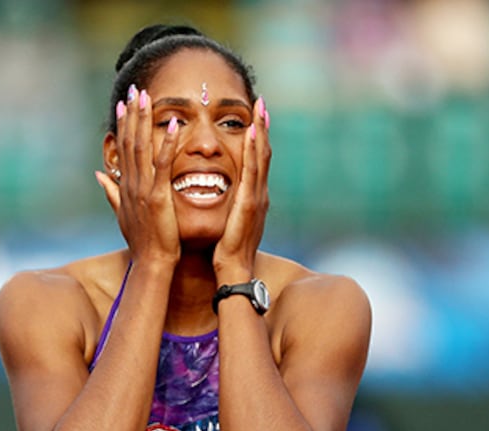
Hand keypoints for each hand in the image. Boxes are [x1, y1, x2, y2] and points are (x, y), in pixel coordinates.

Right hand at [96, 84, 180, 264]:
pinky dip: (166, 144)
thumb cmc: (143, 242)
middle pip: (129, 141)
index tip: (124, 102)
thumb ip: (111, 192)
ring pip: (142, 148)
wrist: (152, 263)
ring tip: (146, 97)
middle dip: (131, 114)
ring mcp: (144, 189)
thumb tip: (99, 174)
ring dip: (143, 121)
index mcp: (127, 186)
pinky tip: (173, 126)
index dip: (124, 123)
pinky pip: (163, 165)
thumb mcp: (123, 214)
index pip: (124, 148)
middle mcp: (132, 184)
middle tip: (134, 89)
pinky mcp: (159, 196)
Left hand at [213, 97, 270, 282]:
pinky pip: (252, 172)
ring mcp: (257, 198)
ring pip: (261, 158)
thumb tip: (226, 193)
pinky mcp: (250, 204)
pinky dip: (253, 151)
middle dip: (263, 127)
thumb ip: (230, 205)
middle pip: (263, 153)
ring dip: (261, 132)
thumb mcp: (230, 222)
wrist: (233, 271)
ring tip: (260, 109)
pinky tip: (251, 134)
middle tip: (261, 102)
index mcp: (253, 196)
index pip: (256, 161)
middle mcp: (259, 193)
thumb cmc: (227, 250)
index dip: (257, 137)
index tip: (255, 116)